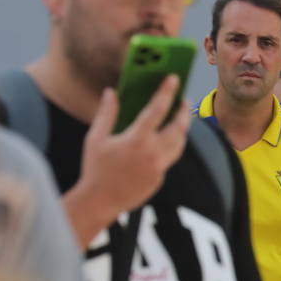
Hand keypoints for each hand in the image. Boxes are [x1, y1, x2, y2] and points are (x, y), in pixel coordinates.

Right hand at [75, 77, 191, 223]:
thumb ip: (106, 113)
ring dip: (181, 130)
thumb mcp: (96, 138)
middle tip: (184, 102)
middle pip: (178, 128)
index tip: (174, 79)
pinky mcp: (160, 178)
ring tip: (179, 120)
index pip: (157, 109)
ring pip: (179, 145)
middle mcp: (152, 153)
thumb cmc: (95, 168)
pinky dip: (170, 147)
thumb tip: (111, 92)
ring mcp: (159, 168)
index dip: (166, 91)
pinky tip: (164, 141)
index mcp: (137, 140)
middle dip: (184, 113)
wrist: (100, 201)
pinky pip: (169, 159)